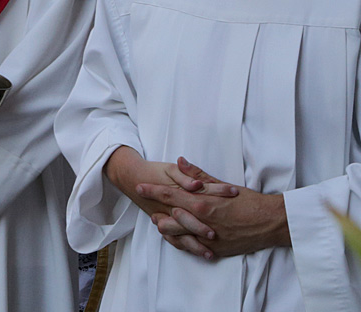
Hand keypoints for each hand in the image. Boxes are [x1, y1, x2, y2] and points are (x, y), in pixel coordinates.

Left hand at [137, 156, 288, 258]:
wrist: (270, 223)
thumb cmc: (248, 201)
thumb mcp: (222, 185)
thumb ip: (198, 175)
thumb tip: (180, 161)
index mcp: (201, 204)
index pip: (169, 196)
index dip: (152, 191)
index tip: (139, 187)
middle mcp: (201, 223)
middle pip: (169, 219)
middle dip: (157, 212)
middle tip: (149, 209)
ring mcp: (208, 239)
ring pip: (178, 236)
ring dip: (167, 229)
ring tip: (160, 223)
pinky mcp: (216, 250)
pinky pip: (193, 248)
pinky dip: (184, 242)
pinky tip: (179, 237)